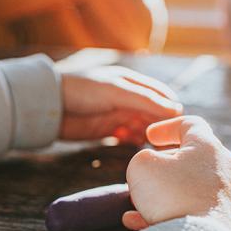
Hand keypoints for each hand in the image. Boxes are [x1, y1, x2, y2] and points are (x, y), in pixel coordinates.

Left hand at [57, 63, 182, 144]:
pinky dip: (136, 141)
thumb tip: (176, 109)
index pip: (160, 94)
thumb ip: (145, 101)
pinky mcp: (107, 130)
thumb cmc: (82, 90)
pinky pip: (128, 136)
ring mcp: (117, 114)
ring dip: (150, 135)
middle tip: (171, 142)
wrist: (50, 106)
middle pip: (153, 113)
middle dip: (162, 126)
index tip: (180, 125)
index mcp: (131, 82)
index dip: (171, 108)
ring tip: (158, 148)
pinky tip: (140, 148)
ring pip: (142, 126)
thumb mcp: (116, 92)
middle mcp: (127, 98)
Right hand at [122, 116, 230, 230]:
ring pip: (194, 190)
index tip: (150, 137)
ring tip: (140, 204)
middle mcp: (228, 170)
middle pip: (195, 160)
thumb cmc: (171, 195)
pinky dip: (172, 215)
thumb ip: (145, 159)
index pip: (191, 125)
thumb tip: (155, 169)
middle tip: (148, 174)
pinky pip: (196, 214)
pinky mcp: (230, 226)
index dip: (167, 127)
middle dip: (167, 167)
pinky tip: (143, 224)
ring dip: (166, 194)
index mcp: (210, 147)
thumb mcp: (142, 165)